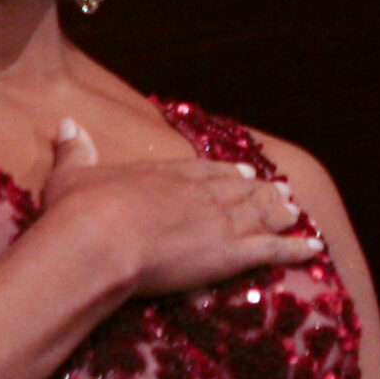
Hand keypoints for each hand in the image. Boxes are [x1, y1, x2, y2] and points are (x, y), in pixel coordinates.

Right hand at [37, 119, 321, 295]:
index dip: (226, 173)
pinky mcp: (230, 254)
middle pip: (240, 192)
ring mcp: (220, 222)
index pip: (205, 171)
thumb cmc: (80, 210)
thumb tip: (65, 124)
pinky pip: (273, 250)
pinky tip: (315, 247)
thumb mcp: (72, 174)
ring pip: (261, 215)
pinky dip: (296, 247)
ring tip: (296, 213)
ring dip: (281, 213)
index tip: (242, 174)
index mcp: (167, 174)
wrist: (99, 240)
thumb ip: (75, 151)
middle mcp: (201, 193)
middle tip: (278, 194)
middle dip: (260, 193)